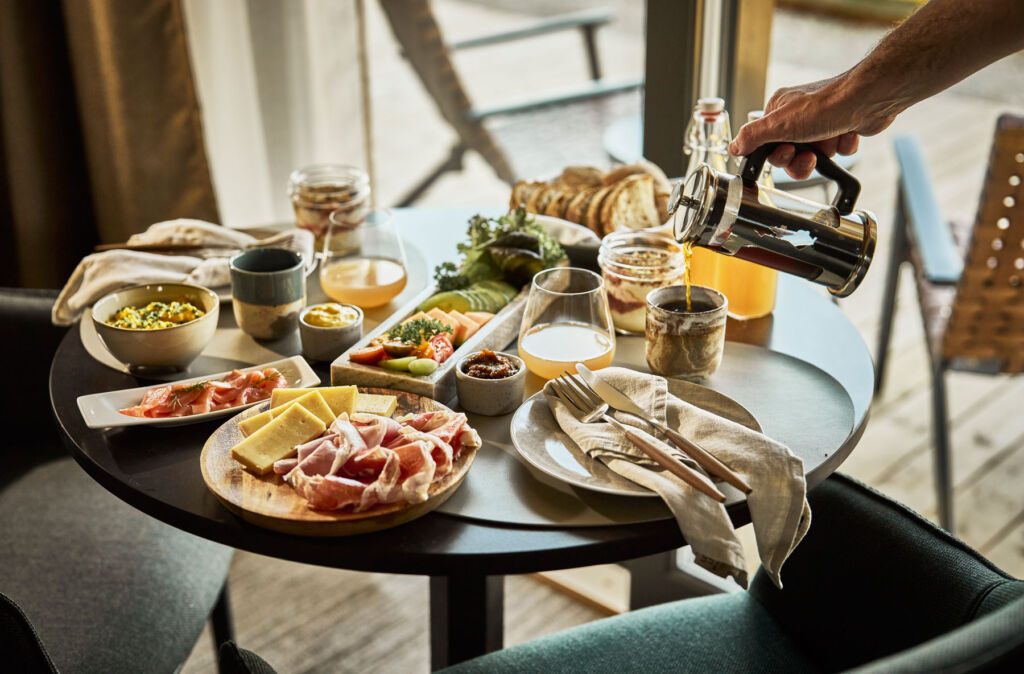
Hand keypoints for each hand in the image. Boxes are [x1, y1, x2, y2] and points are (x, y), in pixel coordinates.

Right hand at [729, 76, 884, 179]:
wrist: (868, 98)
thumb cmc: (826, 105)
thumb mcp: (779, 124)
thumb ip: (752, 136)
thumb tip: (734, 146)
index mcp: (779, 111)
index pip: (767, 144)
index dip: (778, 156)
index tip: (788, 152)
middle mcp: (798, 115)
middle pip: (790, 153)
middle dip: (802, 158)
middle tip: (810, 154)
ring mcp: (821, 121)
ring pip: (814, 154)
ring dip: (824, 152)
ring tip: (831, 139)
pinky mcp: (842, 127)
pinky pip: (837, 149)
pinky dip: (843, 146)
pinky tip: (847, 134)